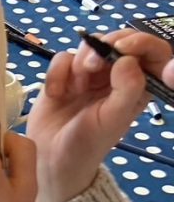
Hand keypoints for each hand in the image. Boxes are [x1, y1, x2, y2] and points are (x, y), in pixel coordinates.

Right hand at [27, 30, 169, 201]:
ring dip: (80, 62)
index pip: (152, 52)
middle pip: (118, 40)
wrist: (50, 161)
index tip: (122, 48)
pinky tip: (55, 94)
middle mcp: (115, 76)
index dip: (141, 42)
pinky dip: (56, 74)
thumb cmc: (87, 145)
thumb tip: (126, 59)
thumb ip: (128, 88)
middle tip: (92, 65)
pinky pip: (62, 59)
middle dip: (104, 47)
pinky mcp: (63, 77)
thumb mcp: (113, 119)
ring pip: (89, 46)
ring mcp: (88, 75)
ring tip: (75, 88)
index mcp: (137, 85)